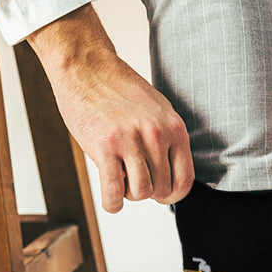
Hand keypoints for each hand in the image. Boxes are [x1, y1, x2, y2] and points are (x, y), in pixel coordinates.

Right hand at [26, 5, 193, 213]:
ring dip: (128, 194)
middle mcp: (156, 135)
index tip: (159, 193)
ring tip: (119, 178)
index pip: (185, 180)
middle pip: (160, 190)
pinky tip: (110, 200)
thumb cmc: (118, 89)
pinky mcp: (104, 146)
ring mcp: (130, 141)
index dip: (172, 194)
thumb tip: (170, 176)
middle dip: (146, 192)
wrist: (86, 68)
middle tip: (131, 178)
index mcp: (173, 127)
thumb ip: (166, 139)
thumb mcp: (156, 109)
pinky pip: (113, 192)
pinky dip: (112, 203)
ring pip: (140, 193)